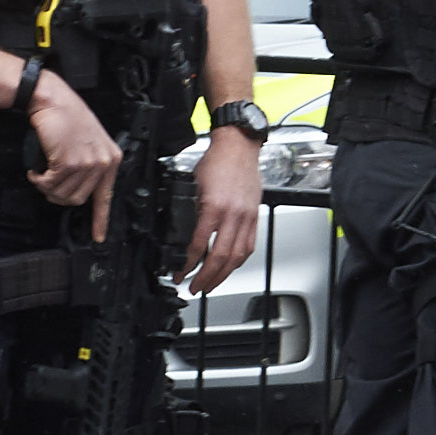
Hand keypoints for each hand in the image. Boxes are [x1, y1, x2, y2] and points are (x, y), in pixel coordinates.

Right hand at [26, 74, 121, 240]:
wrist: (53, 100)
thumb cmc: (66, 116)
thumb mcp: (87, 141)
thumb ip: (89, 164)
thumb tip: (75, 188)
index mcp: (111, 158)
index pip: (106, 196)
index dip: (100, 219)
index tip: (98, 236)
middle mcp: (103, 162)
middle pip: (78, 200)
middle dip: (59, 196)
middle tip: (47, 185)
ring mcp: (87, 164)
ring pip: (63, 194)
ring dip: (47, 187)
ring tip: (41, 174)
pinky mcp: (68, 163)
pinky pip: (50, 185)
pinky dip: (39, 180)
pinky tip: (36, 170)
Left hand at [182, 129, 262, 294]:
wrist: (238, 146)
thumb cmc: (216, 162)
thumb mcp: (193, 186)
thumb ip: (191, 211)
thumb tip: (183, 235)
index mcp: (214, 207)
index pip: (199, 245)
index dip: (188, 264)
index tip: (180, 274)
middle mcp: (233, 214)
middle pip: (220, 257)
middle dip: (206, 277)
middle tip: (195, 288)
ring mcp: (246, 216)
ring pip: (237, 255)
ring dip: (223, 274)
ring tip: (211, 284)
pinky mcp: (255, 216)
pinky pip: (249, 245)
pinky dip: (238, 261)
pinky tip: (229, 267)